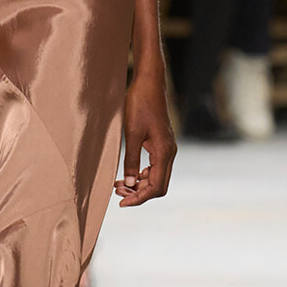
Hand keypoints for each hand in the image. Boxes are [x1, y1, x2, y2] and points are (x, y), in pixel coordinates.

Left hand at [113, 70, 175, 206]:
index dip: (139, 198)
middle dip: (139, 193)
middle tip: (117, 193)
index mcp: (164, 152)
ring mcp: (167, 149)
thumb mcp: (131, 133)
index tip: (122, 203)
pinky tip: (128, 174)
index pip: (156, 186)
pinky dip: (142, 175)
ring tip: (118, 185)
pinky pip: (154, 167)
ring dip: (139, 185)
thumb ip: (130, 160)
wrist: (149, 83)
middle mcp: (169, 153)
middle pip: (158, 185)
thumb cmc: (140, 104)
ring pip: (156, 177)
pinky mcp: (161, 144)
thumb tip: (128, 184)